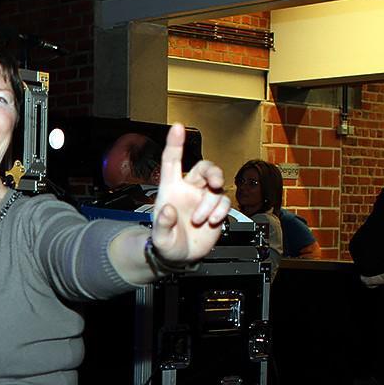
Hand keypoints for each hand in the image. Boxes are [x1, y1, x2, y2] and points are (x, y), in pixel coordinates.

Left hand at [150, 123, 230, 262]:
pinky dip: (220, 211)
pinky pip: (224, 203)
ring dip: (211, 203)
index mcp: (171, 189)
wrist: (179, 257)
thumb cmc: (166, 242)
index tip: (177, 127)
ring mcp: (204, 199)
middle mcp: (189, 190)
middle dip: (213, 172)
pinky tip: (211, 221)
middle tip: (216, 183)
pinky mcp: (216, 210)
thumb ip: (162, 224)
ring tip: (200, 220)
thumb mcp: (159, 237)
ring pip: (217, 186)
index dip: (174, 143)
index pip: (172, 161)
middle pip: (205, 168)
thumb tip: (169, 211)